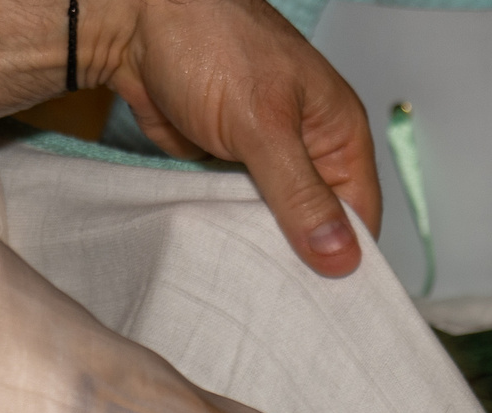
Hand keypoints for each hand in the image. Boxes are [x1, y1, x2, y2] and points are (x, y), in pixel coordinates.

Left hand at [99, 0, 380, 274]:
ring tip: (257, 289)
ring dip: (265, 250)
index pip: (361, 214)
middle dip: (305, 259)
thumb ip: (301, 194)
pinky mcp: (227, 169)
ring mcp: (266, 160)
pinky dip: (234, 235)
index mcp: (338, 133)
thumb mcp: (263, 123)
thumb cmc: (208, 42)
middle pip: (321, 226)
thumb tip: (342, 257)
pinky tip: (228, 260)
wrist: (130, 23)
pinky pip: (239, 216)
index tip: (328, 302)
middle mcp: (309, 150)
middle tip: (287, 305)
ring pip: (279, 225)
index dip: (349, 257)